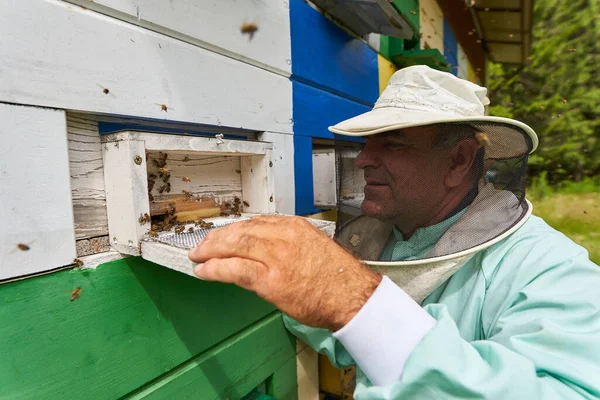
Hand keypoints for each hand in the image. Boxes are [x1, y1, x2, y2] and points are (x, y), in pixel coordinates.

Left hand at [188, 216, 381, 330]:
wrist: (352, 296)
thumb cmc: (337, 278)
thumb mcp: (313, 247)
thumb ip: (289, 244)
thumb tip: (264, 250)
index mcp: (294, 226)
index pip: (255, 222)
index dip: (234, 229)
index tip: (223, 234)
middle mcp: (283, 236)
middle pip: (240, 230)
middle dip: (216, 237)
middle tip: (202, 244)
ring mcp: (276, 257)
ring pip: (234, 245)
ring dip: (210, 250)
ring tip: (197, 256)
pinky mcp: (270, 280)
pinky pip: (234, 270)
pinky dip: (215, 269)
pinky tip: (203, 271)